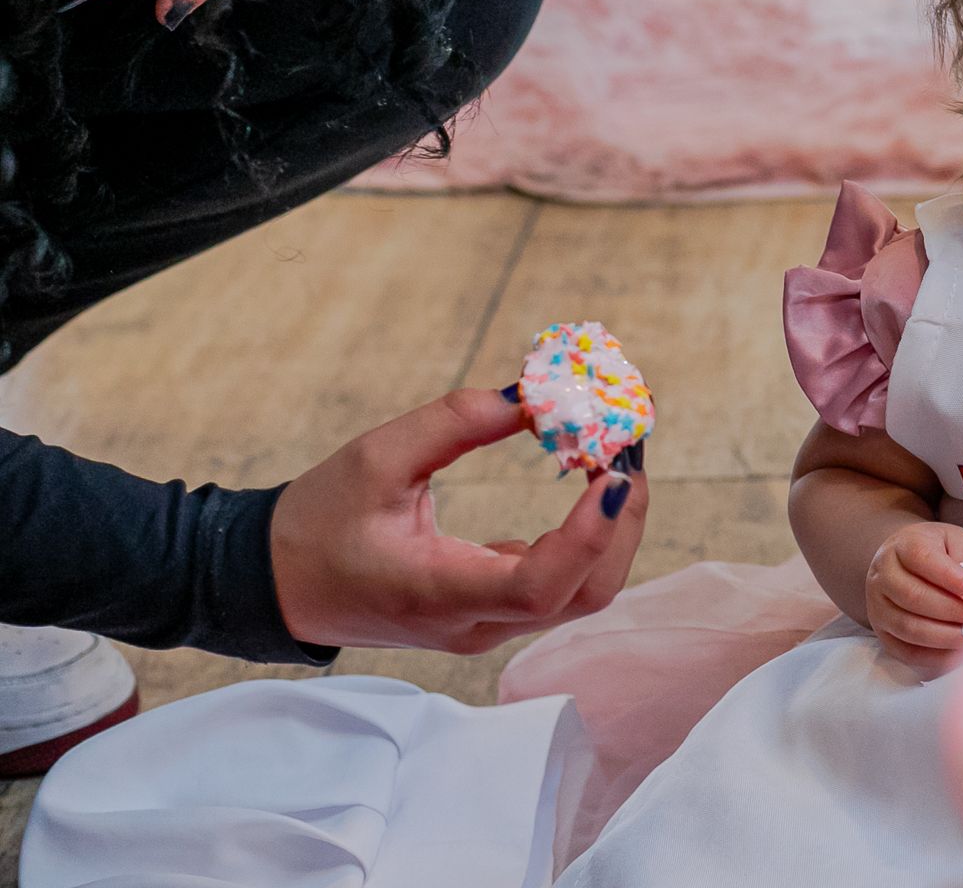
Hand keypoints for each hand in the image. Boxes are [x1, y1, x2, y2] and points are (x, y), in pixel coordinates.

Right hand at [269, 388, 648, 654]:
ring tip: (616, 448)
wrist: (278, 585)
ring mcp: (489, 625)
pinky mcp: (494, 612)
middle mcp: (475, 623)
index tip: (611, 472)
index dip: (590, 534)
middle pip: (586, 592)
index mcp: (439, 593)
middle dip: (623, 518)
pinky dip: (589, 528)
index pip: (541, 586)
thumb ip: (454, 422)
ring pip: (584, 590)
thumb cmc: (318, 523)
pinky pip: (562, 579)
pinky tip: (587, 473)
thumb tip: (532, 393)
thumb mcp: (375, 459)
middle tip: (629, 442)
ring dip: (614, 522)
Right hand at [866, 521, 962, 677]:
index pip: (923, 559)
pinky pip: (905, 652)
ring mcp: (878, 605)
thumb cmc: (940, 552)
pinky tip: (957, 653)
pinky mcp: (882, 632)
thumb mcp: (960, 543)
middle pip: (913, 597)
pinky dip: (934, 657)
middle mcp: (884, 574)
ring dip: (945, 637)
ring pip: (908, 627)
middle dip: (952, 611)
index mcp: (903, 545)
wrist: (909, 563)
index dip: (952, 578)